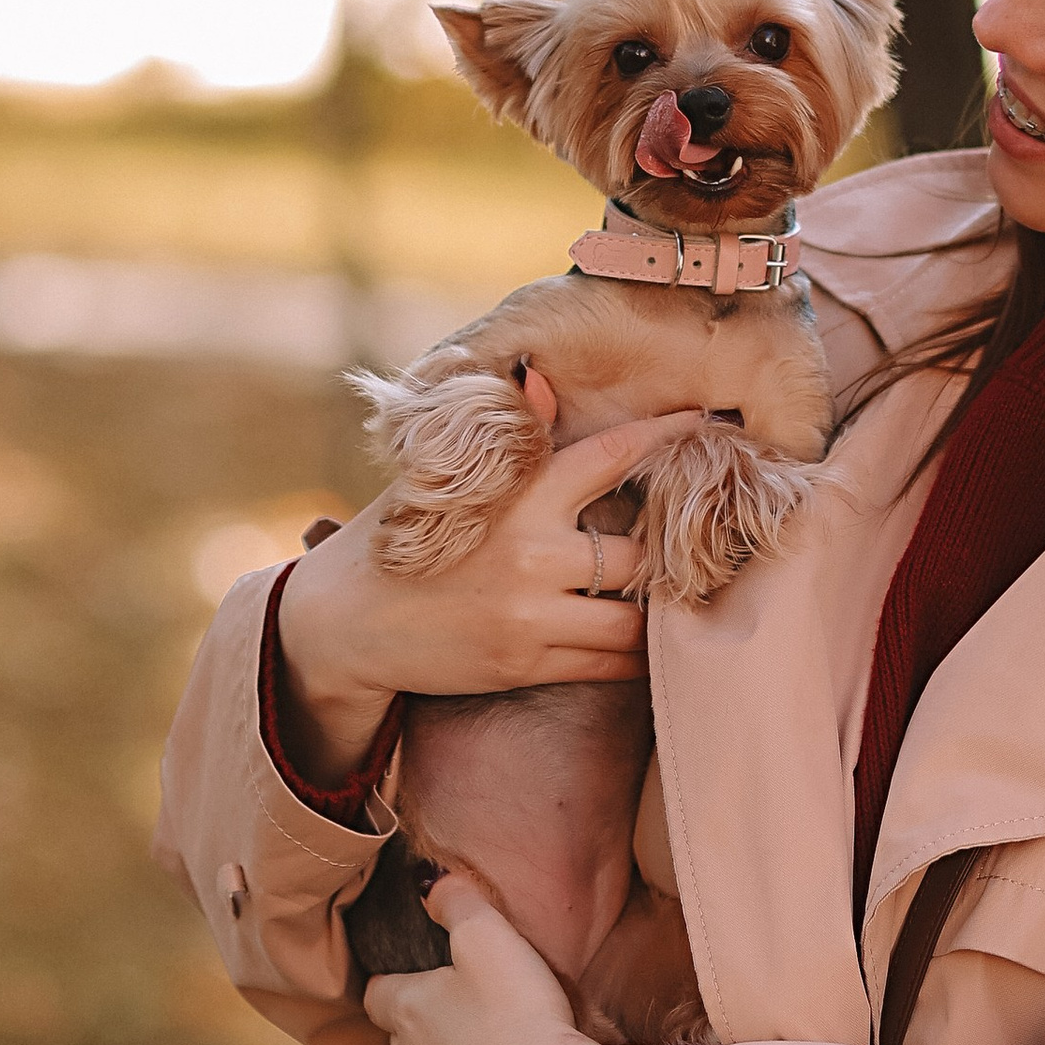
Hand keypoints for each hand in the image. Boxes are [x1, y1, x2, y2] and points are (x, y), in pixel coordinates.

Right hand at [274, 387, 701, 786]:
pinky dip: (633, 654)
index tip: (702, 423)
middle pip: (638, 552)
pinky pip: (607, 663)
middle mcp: (530, 553)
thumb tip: (541, 381)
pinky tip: (645, 642)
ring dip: (657, 611)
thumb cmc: (395, 542)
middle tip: (695, 542)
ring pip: (633, 619)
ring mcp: (529, 613)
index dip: (661, 438)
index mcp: (515, 496)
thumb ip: (505, 441)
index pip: (607, 456)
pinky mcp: (524, 662)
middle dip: (668, 550)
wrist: (342, 624)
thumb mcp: (441, 481)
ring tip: (675, 598)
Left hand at [366, 877, 600, 1044]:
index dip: (391, 976)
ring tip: (487, 1026)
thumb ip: (455, 900)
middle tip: (458, 990)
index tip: (416, 964)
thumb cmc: (514, 1010)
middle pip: (401, 1030)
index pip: (374, 992)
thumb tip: (428, 881)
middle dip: (422, 1011)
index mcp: (405, 1009)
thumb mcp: (487, 935)